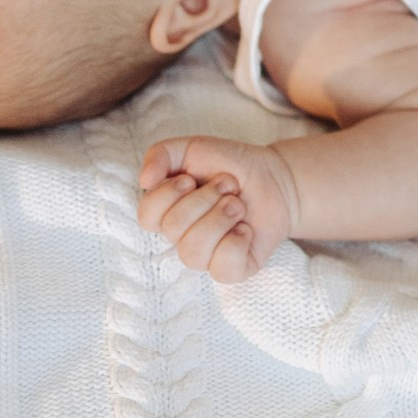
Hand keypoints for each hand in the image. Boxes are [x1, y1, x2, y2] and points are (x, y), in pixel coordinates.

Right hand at [138, 135, 301, 282]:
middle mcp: (182, 239)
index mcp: (167, 213)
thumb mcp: (192, 148)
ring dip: (221, 218)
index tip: (192, 178)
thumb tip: (144, 180)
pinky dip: (237, 243)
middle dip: (206, 198)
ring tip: (237, 204)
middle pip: (174, 228)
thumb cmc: (229, 165)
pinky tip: (246, 229)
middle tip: (227, 185)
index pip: (147, 216)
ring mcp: (206, 257)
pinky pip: (222, 269)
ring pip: (193, 252)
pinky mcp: (231, 270)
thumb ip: (161, 154)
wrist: (273, 178)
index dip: (169, 193)